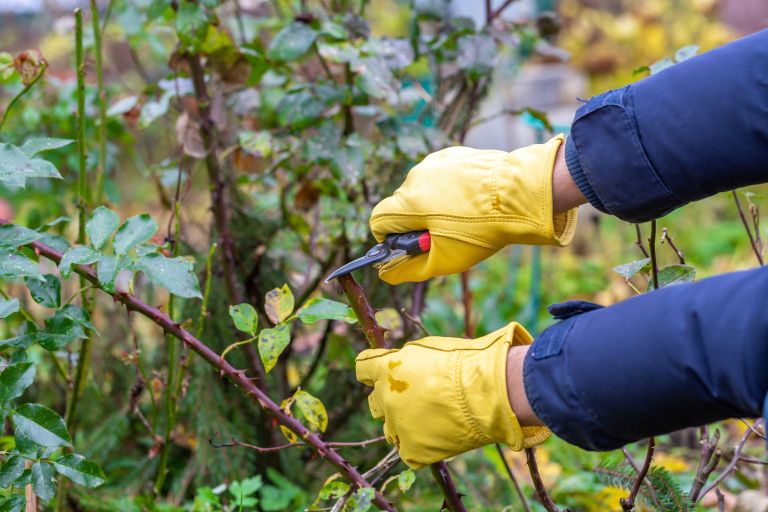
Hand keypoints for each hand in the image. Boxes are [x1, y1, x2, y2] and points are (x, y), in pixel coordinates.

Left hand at [355, 322, 549, 468]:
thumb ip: (407, 360)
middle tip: (416, 399)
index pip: (362, 369)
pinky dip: (419, 447)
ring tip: (432, 419)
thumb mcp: (429, 349)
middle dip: (390, 399)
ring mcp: (397, 425)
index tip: (384, 374)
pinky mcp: (413, 450)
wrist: (488, 391)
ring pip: (390, 429)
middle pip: (375, 402)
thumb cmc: (465, 362)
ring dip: (404, 424)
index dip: (373, 371)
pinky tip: (437, 437)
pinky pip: (407, 452)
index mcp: (387, 369)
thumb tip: (401, 365)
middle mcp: (386, 397)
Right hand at [369, 135, 577, 283]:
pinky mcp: (454, 154)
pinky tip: (472, 199)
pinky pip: (441, 174)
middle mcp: (415, 177)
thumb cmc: (481, 231)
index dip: (389, 237)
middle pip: (402, 205)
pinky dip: (449, 187)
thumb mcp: (444, 259)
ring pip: (422, 188)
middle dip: (416, 221)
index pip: (379, 220)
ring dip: (433, 202)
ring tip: (464, 215)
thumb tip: (385, 274)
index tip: (409, 245)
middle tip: (445, 234)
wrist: (520, 196)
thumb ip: (409, 269)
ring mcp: (435, 162)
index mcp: (408, 203)